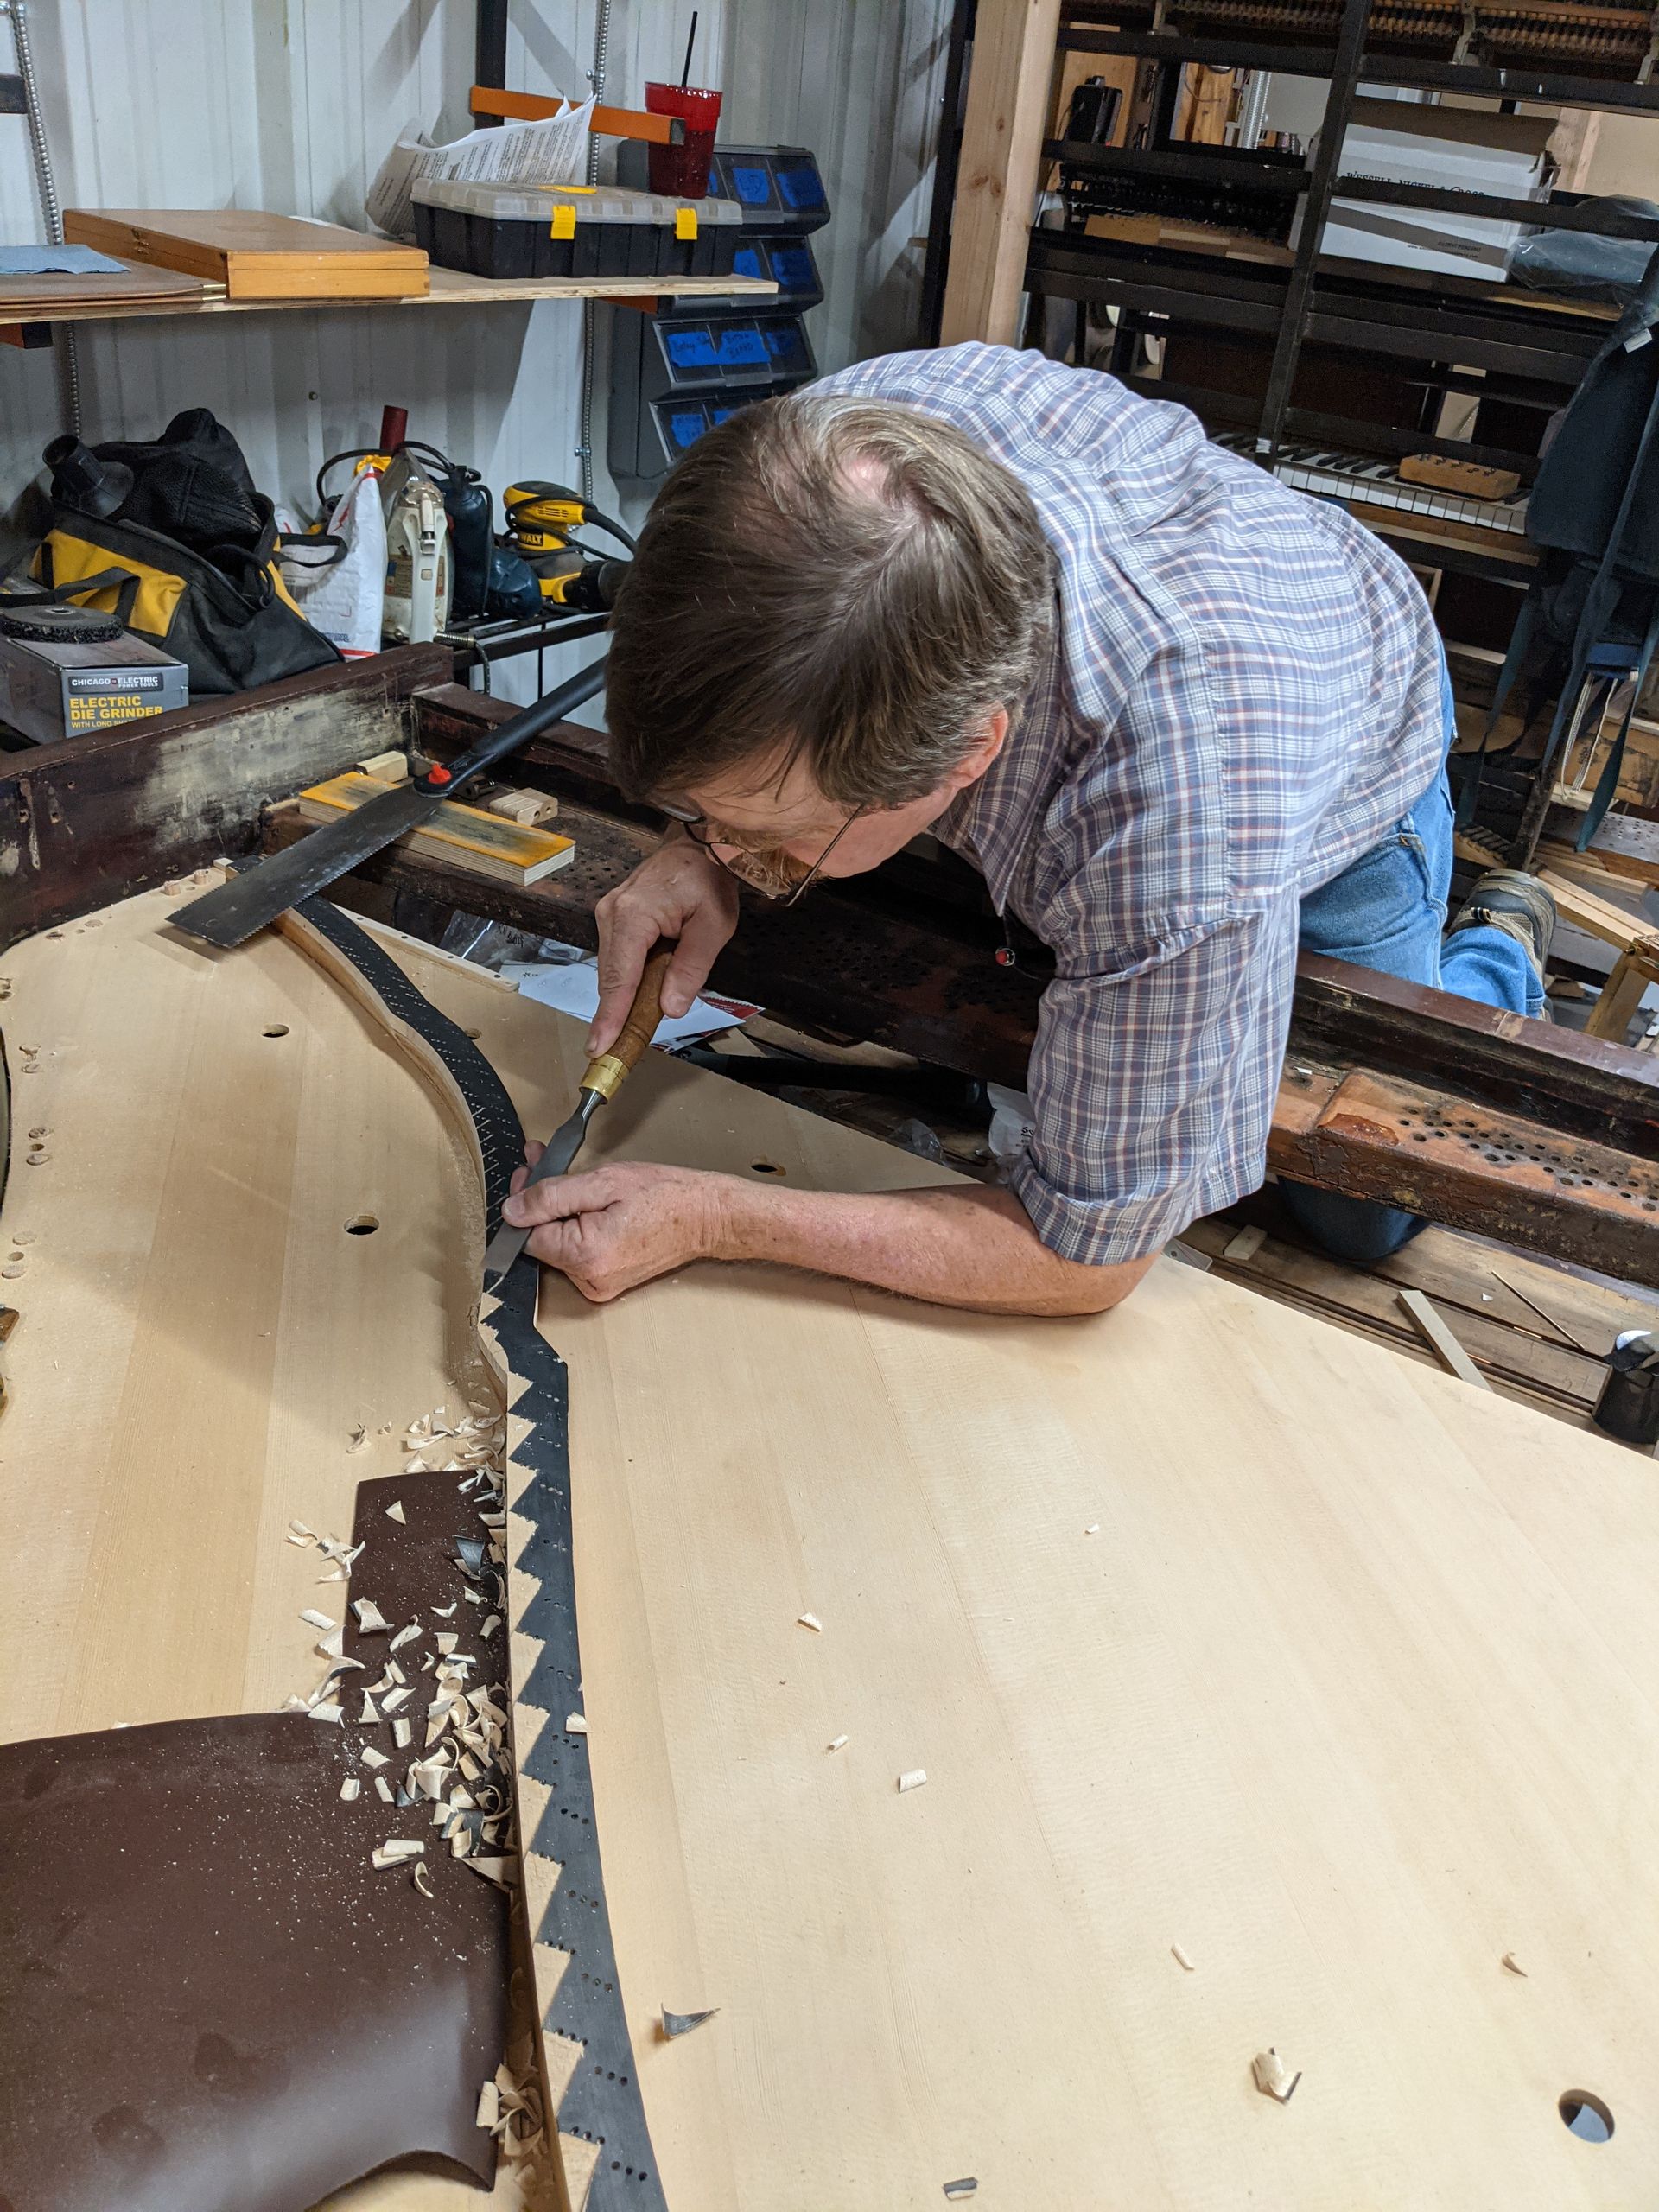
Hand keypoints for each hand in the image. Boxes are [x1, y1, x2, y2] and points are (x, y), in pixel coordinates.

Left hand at [503, 1154, 730, 1302]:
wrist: (706, 1216)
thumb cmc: (664, 1196)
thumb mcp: (602, 1182)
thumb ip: (551, 1196)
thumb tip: (512, 1210)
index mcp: (585, 1256)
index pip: (526, 1235)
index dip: (523, 1202)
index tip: (528, 1173)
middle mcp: (589, 1280)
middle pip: (541, 1241)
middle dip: (539, 1202)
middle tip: (543, 1166)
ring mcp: (598, 1285)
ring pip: (557, 1245)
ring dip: (557, 1212)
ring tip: (572, 1182)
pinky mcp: (606, 1283)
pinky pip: (576, 1254)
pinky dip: (575, 1227)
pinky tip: (586, 1204)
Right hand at [589, 832, 738, 1055]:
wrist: (701, 842)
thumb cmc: (710, 878)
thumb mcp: (714, 925)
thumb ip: (692, 968)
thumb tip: (670, 1007)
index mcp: (633, 915)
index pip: (619, 977)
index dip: (611, 1016)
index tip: (600, 1046)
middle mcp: (611, 913)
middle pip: (611, 977)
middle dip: (614, 1014)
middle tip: (616, 1050)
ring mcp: (609, 912)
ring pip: (612, 969)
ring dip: (622, 997)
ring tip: (630, 1028)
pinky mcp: (614, 915)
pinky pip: (617, 956)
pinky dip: (626, 979)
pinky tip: (639, 995)